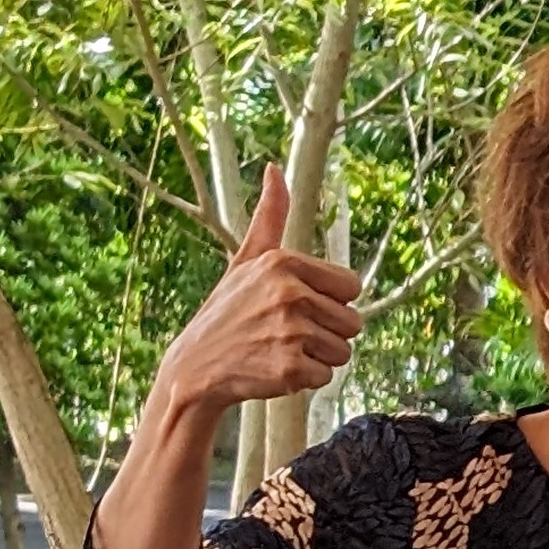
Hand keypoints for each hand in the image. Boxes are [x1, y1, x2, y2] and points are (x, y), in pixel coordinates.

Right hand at [149, 168, 363, 426]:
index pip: (352, 286)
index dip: (331, 301)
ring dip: (317, 356)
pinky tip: (274, 368)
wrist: (195, 366)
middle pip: (353, 322)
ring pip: (343, 352)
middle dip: (327, 332)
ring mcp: (289, 331)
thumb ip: (270, 217)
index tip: (300, 304)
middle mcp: (288, 293)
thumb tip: (275, 170)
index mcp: (283, 263)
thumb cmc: (228, 310)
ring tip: (280, 348)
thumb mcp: (247, 259)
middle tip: (287, 331)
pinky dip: (305, 379)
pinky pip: (326, 377)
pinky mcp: (289, 367)